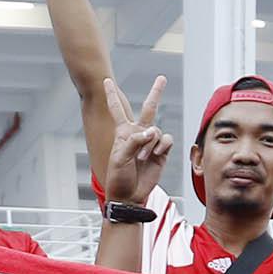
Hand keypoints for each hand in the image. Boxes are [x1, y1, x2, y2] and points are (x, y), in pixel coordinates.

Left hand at [100, 75, 170, 206]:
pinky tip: (156, 155)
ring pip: (157, 130)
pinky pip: (166, 141)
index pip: (117, 109)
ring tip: (142, 157)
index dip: (112, 95)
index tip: (106, 80)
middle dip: (156, 93)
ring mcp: (151, 143)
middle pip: (149, 108)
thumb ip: (134, 141)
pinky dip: (161, 146)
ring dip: (150, 143)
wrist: (130, 196)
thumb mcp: (120, 158)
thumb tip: (152, 132)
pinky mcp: (162, 153)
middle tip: (162, 78)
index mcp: (123, 133)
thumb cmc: (119, 177)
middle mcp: (138, 134)